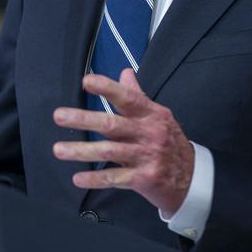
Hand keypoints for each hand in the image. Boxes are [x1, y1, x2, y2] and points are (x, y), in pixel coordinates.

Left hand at [52, 68, 194, 214]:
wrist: (192, 177)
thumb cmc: (170, 142)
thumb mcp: (159, 116)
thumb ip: (138, 95)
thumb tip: (125, 72)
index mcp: (151, 114)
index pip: (128, 97)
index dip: (107, 88)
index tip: (86, 82)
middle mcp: (148, 133)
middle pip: (112, 124)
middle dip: (83, 119)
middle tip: (59, 116)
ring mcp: (146, 156)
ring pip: (109, 151)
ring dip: (82, 151)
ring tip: (59, 149)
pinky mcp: (144, 179)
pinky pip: (115, 178)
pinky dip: (95, 179)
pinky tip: (78, 178)